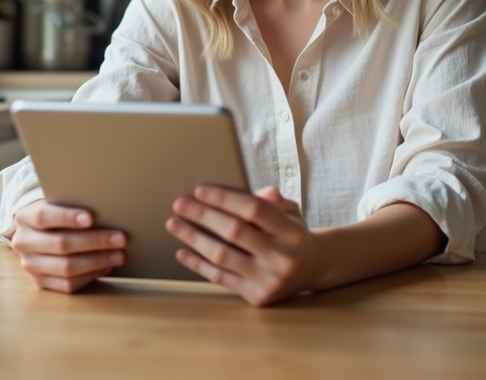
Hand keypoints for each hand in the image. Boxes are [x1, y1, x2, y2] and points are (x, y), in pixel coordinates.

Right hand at [11, 199, 126, 292]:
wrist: (38, 232)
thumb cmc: (57, 213)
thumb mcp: (58, 203)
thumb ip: (74, 204)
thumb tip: (108, 209)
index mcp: (25, 218)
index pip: (44, 216)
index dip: (67, 217)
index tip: (91, 218)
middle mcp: (23, 243)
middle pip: (61, 244)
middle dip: (95, 241)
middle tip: (121, 238)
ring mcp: (30, 265)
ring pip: (66, 268)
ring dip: (97, 261)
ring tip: (119, 255)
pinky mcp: (41, 283)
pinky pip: (68, 284)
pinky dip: (90, 276)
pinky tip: (106, 266)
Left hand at [166, 185, 318, 306]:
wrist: (311, 269)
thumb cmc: (291, 234)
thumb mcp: (290, 212)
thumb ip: (272, 201)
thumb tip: (254, 191)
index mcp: (291, 232)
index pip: (254, 210)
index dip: (224, 198)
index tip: (199, 190)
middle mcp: (282, 258)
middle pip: (234, 231)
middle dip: (203, 215)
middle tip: (179, 204)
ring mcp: (269, 280)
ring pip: (222, 256)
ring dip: (193, 238)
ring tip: (173, 224)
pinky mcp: (256, 297)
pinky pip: (220, 278)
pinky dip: (198, 265)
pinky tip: (182, 252)